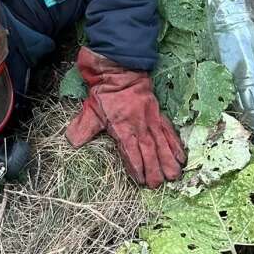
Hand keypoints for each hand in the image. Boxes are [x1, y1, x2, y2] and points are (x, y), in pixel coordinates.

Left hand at [65, 47, 185, 187]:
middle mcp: (139, 124)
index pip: (129, 149)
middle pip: (148, 149)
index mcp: (121, 125)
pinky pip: (168, 130)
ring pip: (161, 142)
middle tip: (159, 185)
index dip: (136, 165)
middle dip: (154, 168)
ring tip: (175, 176)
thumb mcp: (90, 109)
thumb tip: (72, 142)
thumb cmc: (103, 91)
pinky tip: (181, 156)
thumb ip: (83, 126)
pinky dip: (175, 144)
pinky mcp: (158, 113)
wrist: (120, 69)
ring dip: (168, 159)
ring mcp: (151, 118)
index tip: (140, 180)